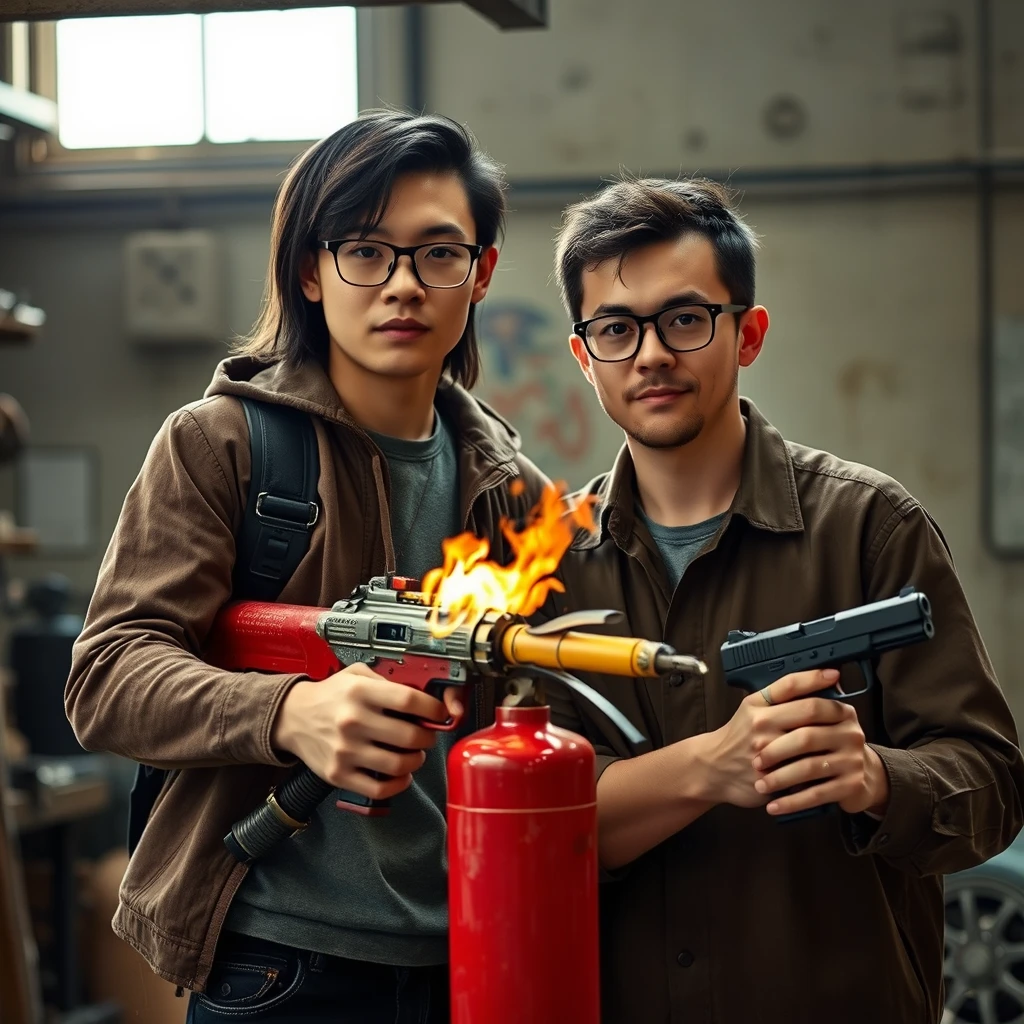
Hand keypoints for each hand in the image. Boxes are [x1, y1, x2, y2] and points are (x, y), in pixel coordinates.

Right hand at [271, 664, 450, 801]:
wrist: (292, 717)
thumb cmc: (332, 695)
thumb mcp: (357, 675)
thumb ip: (388, 681)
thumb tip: (425, 695)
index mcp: (360, 692)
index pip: (409, 701)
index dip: (433, 709)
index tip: (440, 714)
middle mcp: (353, 721)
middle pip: (409, 736)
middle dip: (427, 738)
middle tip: (427, 736)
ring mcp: (345, 751)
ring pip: (398, 765)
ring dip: (416, 761)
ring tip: (415, 755)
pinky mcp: (338, 774)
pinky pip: (378, 788)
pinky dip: (398, 785)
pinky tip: (401, 775)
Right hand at [696, 669, 849, 807]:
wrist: (713, 768)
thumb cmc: (737, 737)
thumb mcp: (751, 708)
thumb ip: (777, 698)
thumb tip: (815, 684)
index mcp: (756, 705)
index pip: (790, 685)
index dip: (815, 677)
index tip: (834, 674)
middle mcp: (760, 725)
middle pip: (809, 710)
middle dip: (834, 709)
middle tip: (847, 712)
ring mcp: (767, 751)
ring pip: (813, 740)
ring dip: (833, 736)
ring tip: (843, 735)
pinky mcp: (772, 776)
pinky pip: (806, 768)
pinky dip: (821, 763)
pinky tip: (831, 761)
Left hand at [751, 695, 889, 817]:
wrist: (861, 777)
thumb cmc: (825, 746)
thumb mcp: (817, 723)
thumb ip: (799, 704)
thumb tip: (766, 690)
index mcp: (841, 711)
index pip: (811, 704)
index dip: (782, 715)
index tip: (757, 727)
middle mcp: (851, 733)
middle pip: (806, 737)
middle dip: (776, 751)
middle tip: (756, 761)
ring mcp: (853, 760)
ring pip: (810, 768)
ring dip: (780, 779)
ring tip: (761, 785)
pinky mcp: (852, 785)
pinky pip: (817, 794)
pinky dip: (792, 801)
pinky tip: (774, 806)